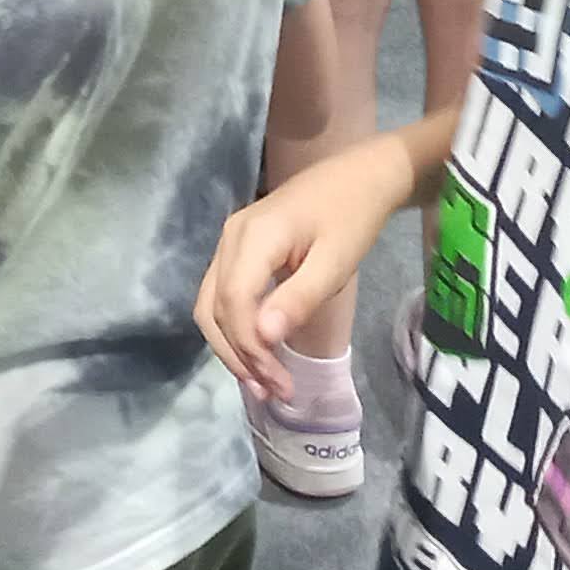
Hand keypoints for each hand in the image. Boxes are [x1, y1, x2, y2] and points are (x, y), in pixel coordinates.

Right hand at [197, 143, 415, 404]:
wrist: (359, 177)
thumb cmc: (352, 218)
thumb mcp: (335, 262)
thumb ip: (299, 299)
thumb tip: (264, 338)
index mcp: (254, 237)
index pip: (234, 302)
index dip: (250, 348)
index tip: (281, 383)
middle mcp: (231, 237)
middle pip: (213, 307)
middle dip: (238, 356)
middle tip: (273, 392)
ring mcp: (230, 241)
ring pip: (211, 304)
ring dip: (232, 347)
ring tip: (264, 383)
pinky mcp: (238, 248)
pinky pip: (223, 294)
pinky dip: (235, 328)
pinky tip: (259, 352)